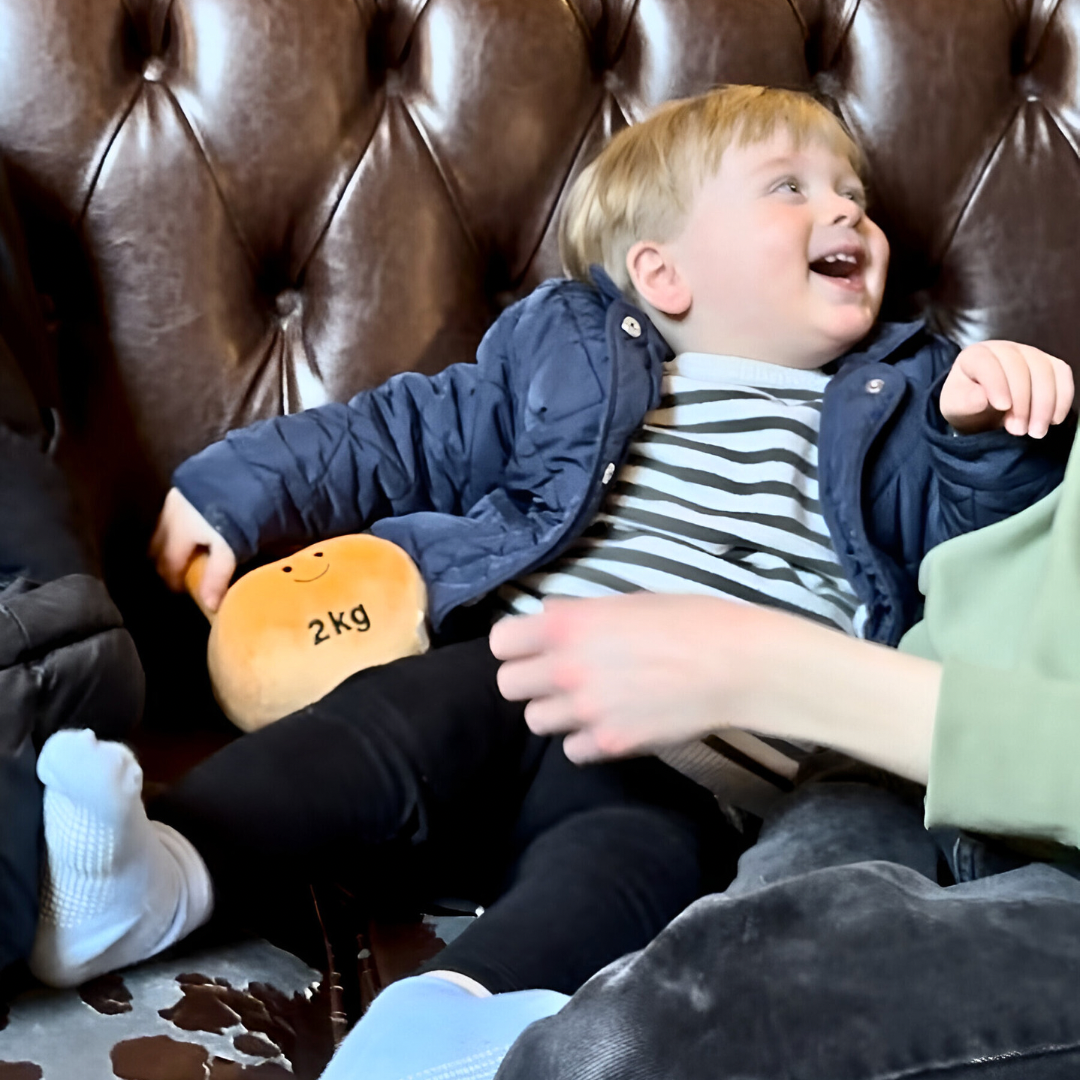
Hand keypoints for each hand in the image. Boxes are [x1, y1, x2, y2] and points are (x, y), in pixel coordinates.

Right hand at [148, 488, 236, 612]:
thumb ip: (217, 576)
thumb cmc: (239, 512)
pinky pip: (175, 511)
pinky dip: (180, 525)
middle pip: (157, 546)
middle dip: (166, 563)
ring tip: (190, 553)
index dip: (172, 582)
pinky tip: (197, 527)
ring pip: (164, 527)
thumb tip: (209, 606)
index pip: (166, 566)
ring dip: (172, 542)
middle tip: (182, 576)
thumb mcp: (229, 547)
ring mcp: (177, 496)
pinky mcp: (188, 483)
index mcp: (177, 532)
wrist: (249, 468)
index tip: (183, 592)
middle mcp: (170, 514)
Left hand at [490, 594, 770, 762]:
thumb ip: (580, 614)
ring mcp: (586, 709)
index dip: (514, 645)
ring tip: (584, 701)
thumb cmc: (690, 619)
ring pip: (535, 721)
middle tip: (555, 676)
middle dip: (528, 681)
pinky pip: (571, 750)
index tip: (531, 647)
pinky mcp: (610, 743)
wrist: (737, 664)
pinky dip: (584, 741)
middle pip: (508, 686)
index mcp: (568, 625)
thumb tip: (549, 619)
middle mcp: (566, 667)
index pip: (500, 642)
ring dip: (554, 712)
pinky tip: (607, 724)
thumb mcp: (627, 601)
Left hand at [939, 340, 1073, 437]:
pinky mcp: (1048, 364)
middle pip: (1020, 368)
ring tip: (1035, 431)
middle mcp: (1004, 349)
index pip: (988, 364)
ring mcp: (1029, 354)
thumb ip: (964, 402)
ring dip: (1044, 404)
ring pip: (1045, 371)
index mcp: (975, 356)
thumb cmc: (966, 404)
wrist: (981, 407)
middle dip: (1022, 402)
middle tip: (1018, 430)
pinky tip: (1054, 420)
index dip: (997, 384)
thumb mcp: (956, 407)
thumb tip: (981, 399)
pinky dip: (1062, 398)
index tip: (1002, 407)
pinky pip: (1062, 375)